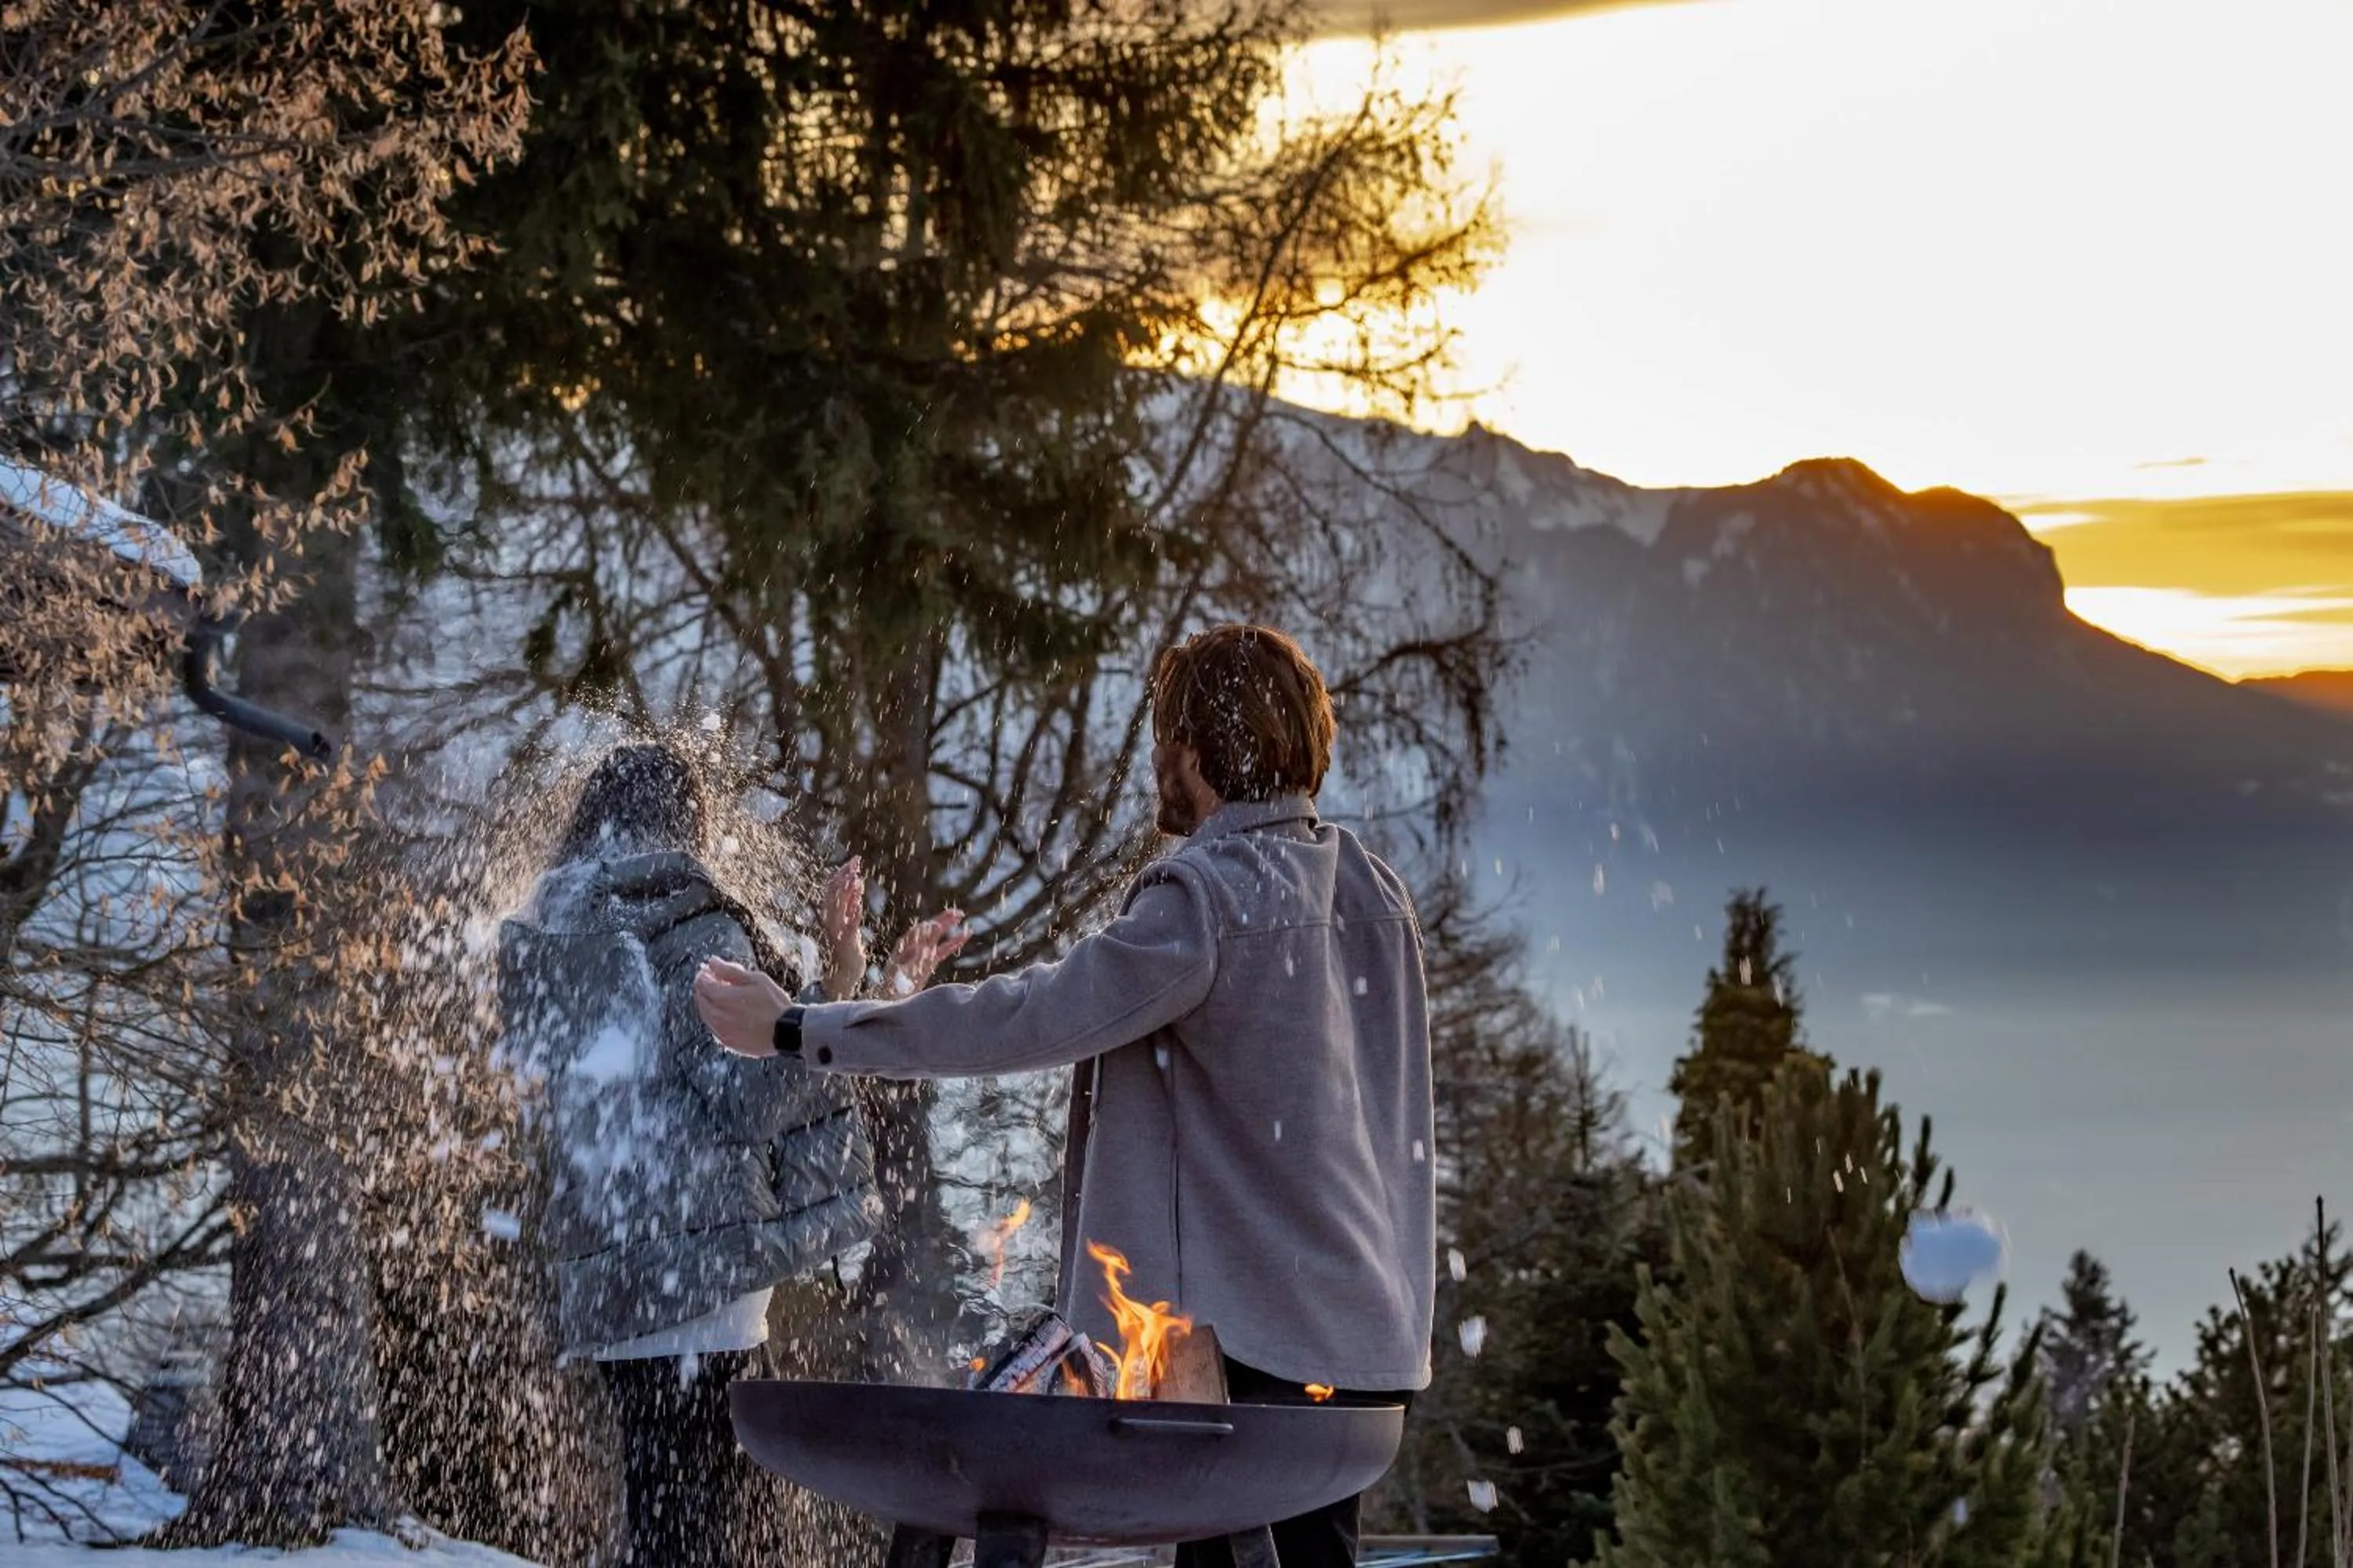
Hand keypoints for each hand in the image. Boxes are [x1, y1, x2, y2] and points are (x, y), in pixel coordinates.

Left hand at [694, 956, 789, 1057]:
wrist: (787, 1033)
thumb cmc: (774, 1004)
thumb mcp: (755, 979)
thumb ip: (729, 970)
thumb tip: (712, 962)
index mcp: (722, 998)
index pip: (702, 983)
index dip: (703, 974)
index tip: (710, 970)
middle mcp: (716, 1017)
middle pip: (701, 999)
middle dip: (705, 988)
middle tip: (716, 981)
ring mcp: (721, 1032)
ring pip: (706, 1015)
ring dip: (710, 1003)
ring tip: (724, 997)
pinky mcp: (728, 1043)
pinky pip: (714, 1027)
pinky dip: (716, 1018)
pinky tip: (730, 1013)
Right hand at [817, 858, 866, 998]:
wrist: (845, 972)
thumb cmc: (848, 945)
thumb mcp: (850, 920)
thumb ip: (852, 903)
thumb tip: (856, 882)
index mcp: (830, 915)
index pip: (832, 888)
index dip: (841, 874)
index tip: (853, 861)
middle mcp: (830, 921)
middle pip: (834, 894)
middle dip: (844, 876)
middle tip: (856, 863)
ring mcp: (837, 932)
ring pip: (839, 908)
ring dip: (847, 892)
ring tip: (855, 878)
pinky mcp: (846, 942)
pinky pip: (849, 927)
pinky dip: (853, 915)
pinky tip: (859, 905)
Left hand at [882, 910, 969, 996]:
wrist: (893, 998)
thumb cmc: (892, 986)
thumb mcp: (897, 972)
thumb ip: (908, 959)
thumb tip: (920, 948)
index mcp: (904, 945)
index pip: (917, 932)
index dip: (928, 929)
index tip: (937, 925)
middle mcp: (914, 945)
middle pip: (929, 929)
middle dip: (942, 920)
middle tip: (956, 912)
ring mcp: (923, 952)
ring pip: (938, 936)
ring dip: (948, 925)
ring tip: (961, 915)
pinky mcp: (931, 961)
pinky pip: (945, 949)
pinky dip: (955, 942)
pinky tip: (967, 934)